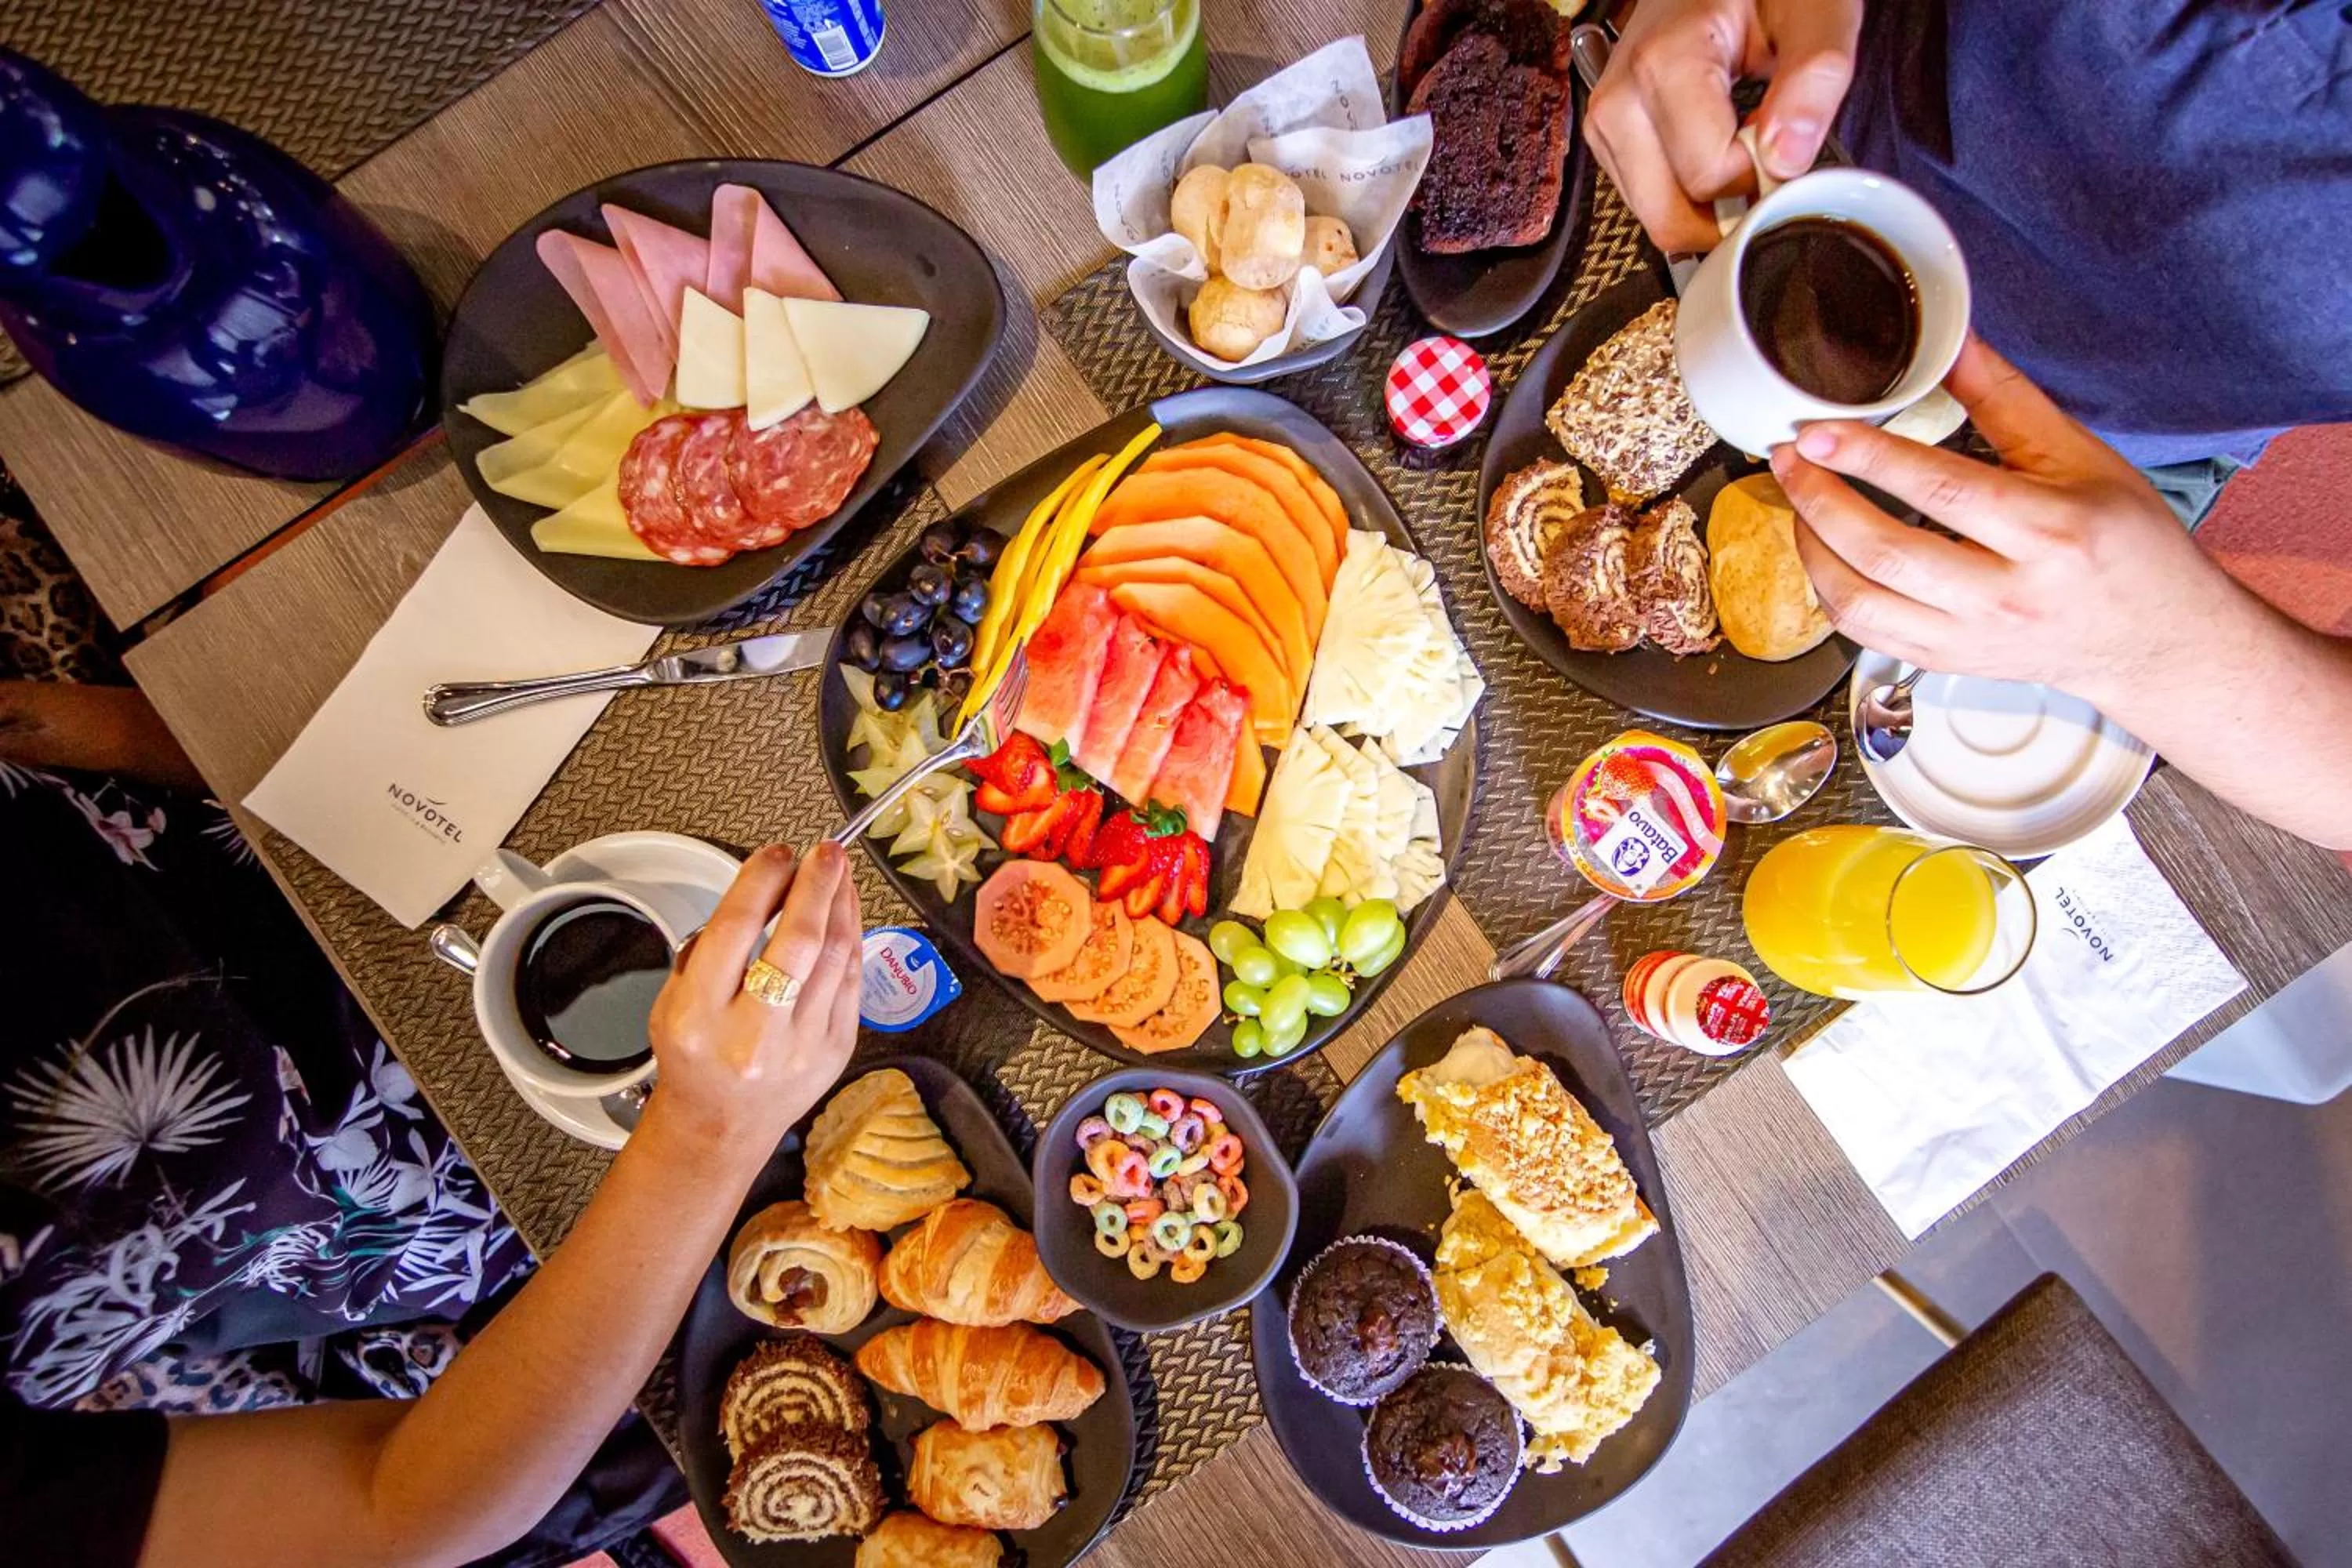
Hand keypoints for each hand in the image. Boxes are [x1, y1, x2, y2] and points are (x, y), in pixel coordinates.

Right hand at [645, 842, 862, 1153]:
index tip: (778, 853)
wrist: (720, 1125)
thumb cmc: (696, 1055)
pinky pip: (852, 980)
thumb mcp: (674, 999)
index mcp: (698, 1017)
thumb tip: (767, 884)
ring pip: (836, 956)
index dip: (763, 879)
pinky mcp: (835, 1051)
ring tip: (839, 873)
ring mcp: (801, 1046)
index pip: (736, 928)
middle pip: (799, 940)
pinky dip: (852, 937)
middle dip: (817, 884)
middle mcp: (752, 1035)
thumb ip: (712, 946)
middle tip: (826, 851)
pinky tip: (847, 912)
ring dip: (842, 904)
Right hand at [1586, 0, 1863, 252]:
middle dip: (1727, 209)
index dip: (1762, 178)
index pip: (1709, 176)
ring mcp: (1605, 122)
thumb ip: (1814, 78)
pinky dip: (1687, 194)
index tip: (1788, 147)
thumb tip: (1786, 158)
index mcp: (1664, 63)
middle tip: (1767, 162)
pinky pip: (1648, 200)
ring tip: (1741, 146)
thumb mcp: (1814, 12)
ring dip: (1708, 205)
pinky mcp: (1607, 137)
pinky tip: (1714, 150)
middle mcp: (1619, 100)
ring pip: (1655, 216)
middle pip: (1668, 215)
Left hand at [1771, 336, 2232, 702]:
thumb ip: (2004, 399)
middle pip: (1885, 550)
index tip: (1818, 430)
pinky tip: (1823, 552)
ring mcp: (1972, 638)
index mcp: (2049, 531)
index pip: (1939, 488)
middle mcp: (2006, 594)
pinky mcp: (1948, 664)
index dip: (1867, 456)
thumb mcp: (2078, 456)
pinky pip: (1866, 635)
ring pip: (1863, 603)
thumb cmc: (2125, 543)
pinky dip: (1831, 591)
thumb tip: (1951, 339)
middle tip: (1789, 458)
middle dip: (1819, 499)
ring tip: (1799, 498)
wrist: (2153, 638)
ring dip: (1811, 547)